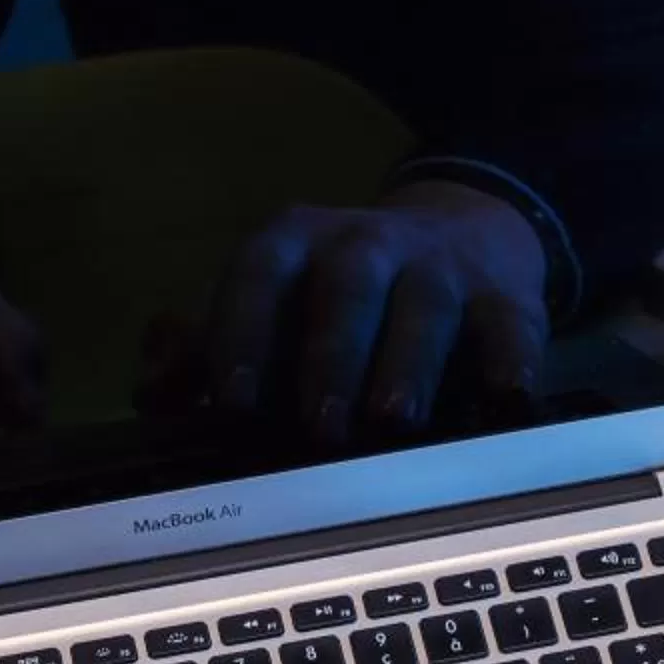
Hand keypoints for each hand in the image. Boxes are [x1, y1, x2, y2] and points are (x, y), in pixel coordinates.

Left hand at [167, 179, 549, 447]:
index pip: (259, 277)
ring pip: (424, 305)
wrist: (463, 236)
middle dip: (331, 357)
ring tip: (395, 420)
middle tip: (319, 427)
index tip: (234, 401)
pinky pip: (511, 324)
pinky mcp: (506, 295)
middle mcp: (366, 243)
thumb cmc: (342, 294)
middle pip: (345, 288)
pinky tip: (508, 398)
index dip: (244, 336)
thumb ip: (210, 349)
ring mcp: (440, 266)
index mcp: (294, 243)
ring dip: (408, 362)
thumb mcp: (274, 303)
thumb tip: (152, 397)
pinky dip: (511, 360)